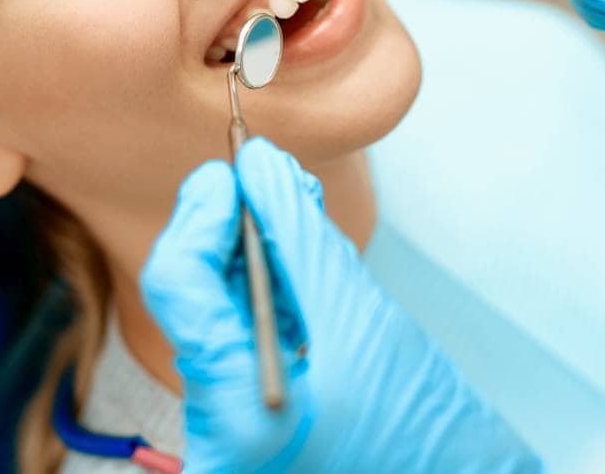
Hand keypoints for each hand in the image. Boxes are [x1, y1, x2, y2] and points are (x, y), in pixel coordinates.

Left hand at [140, 137, 541, 473]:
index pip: (178, 281)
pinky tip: (294, 262)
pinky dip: (263, 296)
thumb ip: (300, 235)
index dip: (203, 213)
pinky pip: (236, 343)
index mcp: (236, 410)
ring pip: (215, 315)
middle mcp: (212, 434)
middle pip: (193, 297)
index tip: (237, 171)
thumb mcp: (362, 320)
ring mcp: (226, 437)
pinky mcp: (245, 430)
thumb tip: (261, 166)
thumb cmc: (426, 437)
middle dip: (229, 228)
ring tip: (292, 212)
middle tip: (269, 178)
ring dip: (249, 256)